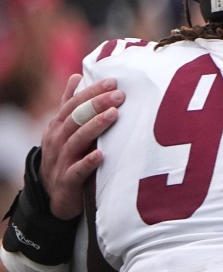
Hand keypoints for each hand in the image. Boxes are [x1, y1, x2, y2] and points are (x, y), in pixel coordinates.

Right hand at [40, 75, 122, 219]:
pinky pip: (77, 170)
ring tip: (114, 115)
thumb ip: (70, 104)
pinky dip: (88, 162)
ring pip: (76, 140)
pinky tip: (101, 154)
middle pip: (75, 118)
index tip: (113, 82)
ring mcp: (61, 160)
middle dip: (96, 105)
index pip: (73, 104)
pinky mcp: (68, 181)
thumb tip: (77, 76)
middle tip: (119, 95)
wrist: (54, 195)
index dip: (91, 92)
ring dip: (95, 127)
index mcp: (58, 126)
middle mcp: (57, 140)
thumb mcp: (64, 129)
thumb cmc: (65, 156)